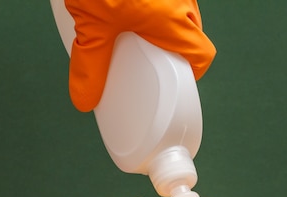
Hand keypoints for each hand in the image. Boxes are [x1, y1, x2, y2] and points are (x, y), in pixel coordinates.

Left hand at [65, 0, 215, 110]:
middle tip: (150, 52)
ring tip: (137, 25)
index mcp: (174, 21)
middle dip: (174, 45)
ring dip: (166, 21)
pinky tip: (132, 3)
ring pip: (182, 10)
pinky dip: (157, 3)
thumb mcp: (92, 23)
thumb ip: (90, 63)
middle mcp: (182, 1)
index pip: (202, 54)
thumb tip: (85, 98)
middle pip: (193, 31)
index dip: (193, 71)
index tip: (176, 78)